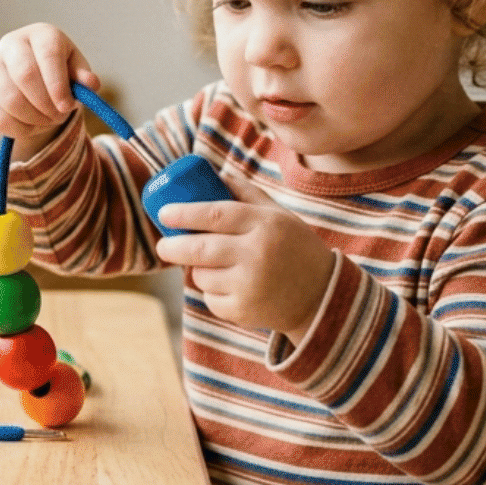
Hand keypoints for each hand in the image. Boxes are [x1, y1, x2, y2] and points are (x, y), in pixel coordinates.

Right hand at [0, 24, 102, 160]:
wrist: (28, 75)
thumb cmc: (58, 71)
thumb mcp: (75, 71)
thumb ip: (84, 77)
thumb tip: (91, 84)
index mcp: (41, 35)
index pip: (48, 54)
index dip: (58, 84)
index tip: (67, 107)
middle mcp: (12, 43)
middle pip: (25, 74)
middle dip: (45, 104)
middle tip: (58, 117)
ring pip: (9, 98)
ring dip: (33, 119)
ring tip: (47, 121)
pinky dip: (17, 129)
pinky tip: (30, 126)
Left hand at [154, 176, 335, 337]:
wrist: (321, 296)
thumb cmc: (295, 248)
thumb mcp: (279, 215)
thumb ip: (246, 194)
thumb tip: (212, 173)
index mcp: (265, 224)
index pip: (215, 214)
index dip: (184, 213)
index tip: (164, 213)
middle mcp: (257, 254)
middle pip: (200, 248)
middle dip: (173, 246)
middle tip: (163, 245)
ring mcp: (249, 285)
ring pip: (201, 275)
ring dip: (198, 270)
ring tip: (215, 267)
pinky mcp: (243, 311)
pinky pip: (210, 299)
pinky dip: (212, 293)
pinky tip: (232, 287)